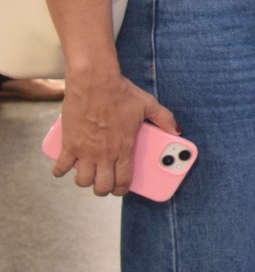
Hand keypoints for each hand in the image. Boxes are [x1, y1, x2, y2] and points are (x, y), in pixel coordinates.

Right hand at [53, 73, 179, 196]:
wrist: (95, 82)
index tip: (120, 189)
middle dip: (103, 189)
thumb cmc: (122, 93)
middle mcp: (104, 154)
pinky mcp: (69, 143)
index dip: (122, 190)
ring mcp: (85, 150)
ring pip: (82, 180)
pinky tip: (63, 170)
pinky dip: (60, 171)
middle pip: (102, 186)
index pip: (123, 180)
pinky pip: (61, 166)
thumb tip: (177, 131)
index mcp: (124, 148)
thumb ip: (165, 119)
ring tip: (87, 175)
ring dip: (85, 181)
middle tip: (104, 183)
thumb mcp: (149, 105)